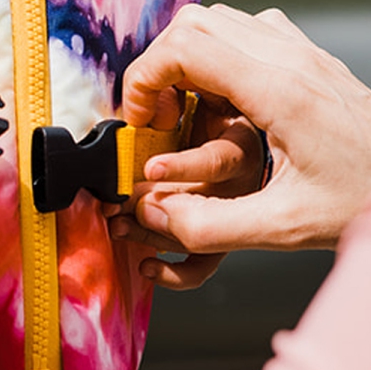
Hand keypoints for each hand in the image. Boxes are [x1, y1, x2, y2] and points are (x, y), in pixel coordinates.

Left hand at [105, 98, 267, 288]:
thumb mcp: (205, 97)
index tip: (151, 169)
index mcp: (241, 143)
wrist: (253, 129)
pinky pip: (204, 267)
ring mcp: (236, 213)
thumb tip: (133, 121)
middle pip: (197, 207)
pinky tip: (147, 264)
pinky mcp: (227, 237)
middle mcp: (244, 184)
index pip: (216, 163)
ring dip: (150, 235)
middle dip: (147, 206)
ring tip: (119, 226)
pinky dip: (173, 272)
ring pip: (196, 238)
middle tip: (117, 203)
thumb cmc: (220, 110)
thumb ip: (173, 103)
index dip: (182, 168)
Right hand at [123, 3, 370, 251]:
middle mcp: (291, 57)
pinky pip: (251, 29)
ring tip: (191, 114)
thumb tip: (152, 217)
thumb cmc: (370, 203)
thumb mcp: (285, 227)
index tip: (140, 123)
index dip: (144, 79)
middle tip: (161, 119)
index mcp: (280, 90)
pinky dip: (223, 54)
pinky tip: (231, 104)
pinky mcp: (314, 57)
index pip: (184, 47)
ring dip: (190, 58)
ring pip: (220, 19)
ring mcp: (305, 51)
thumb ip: (211, 225)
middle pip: (194, 22)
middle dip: (160, 66)